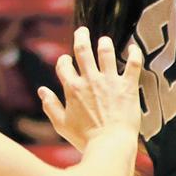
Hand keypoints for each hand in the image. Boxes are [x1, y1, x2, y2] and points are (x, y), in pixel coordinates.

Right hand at [39, 28, 143, 151]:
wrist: (110, 145)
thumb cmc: (85, 138)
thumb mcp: (61, 124)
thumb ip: (50, 105)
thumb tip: (41, 90)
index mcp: (73, 89)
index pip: (64, 66)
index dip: (64, 61)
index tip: (66, 60)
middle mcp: (90, 80)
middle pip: (83, 50)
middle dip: (81, 38)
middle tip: (82, 31)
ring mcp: (109, 81)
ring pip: (106, 52)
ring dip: (104, 43)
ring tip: (104, 41)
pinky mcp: (128, 86)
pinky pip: (133, 63)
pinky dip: (134, 53)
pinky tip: (133, 47)